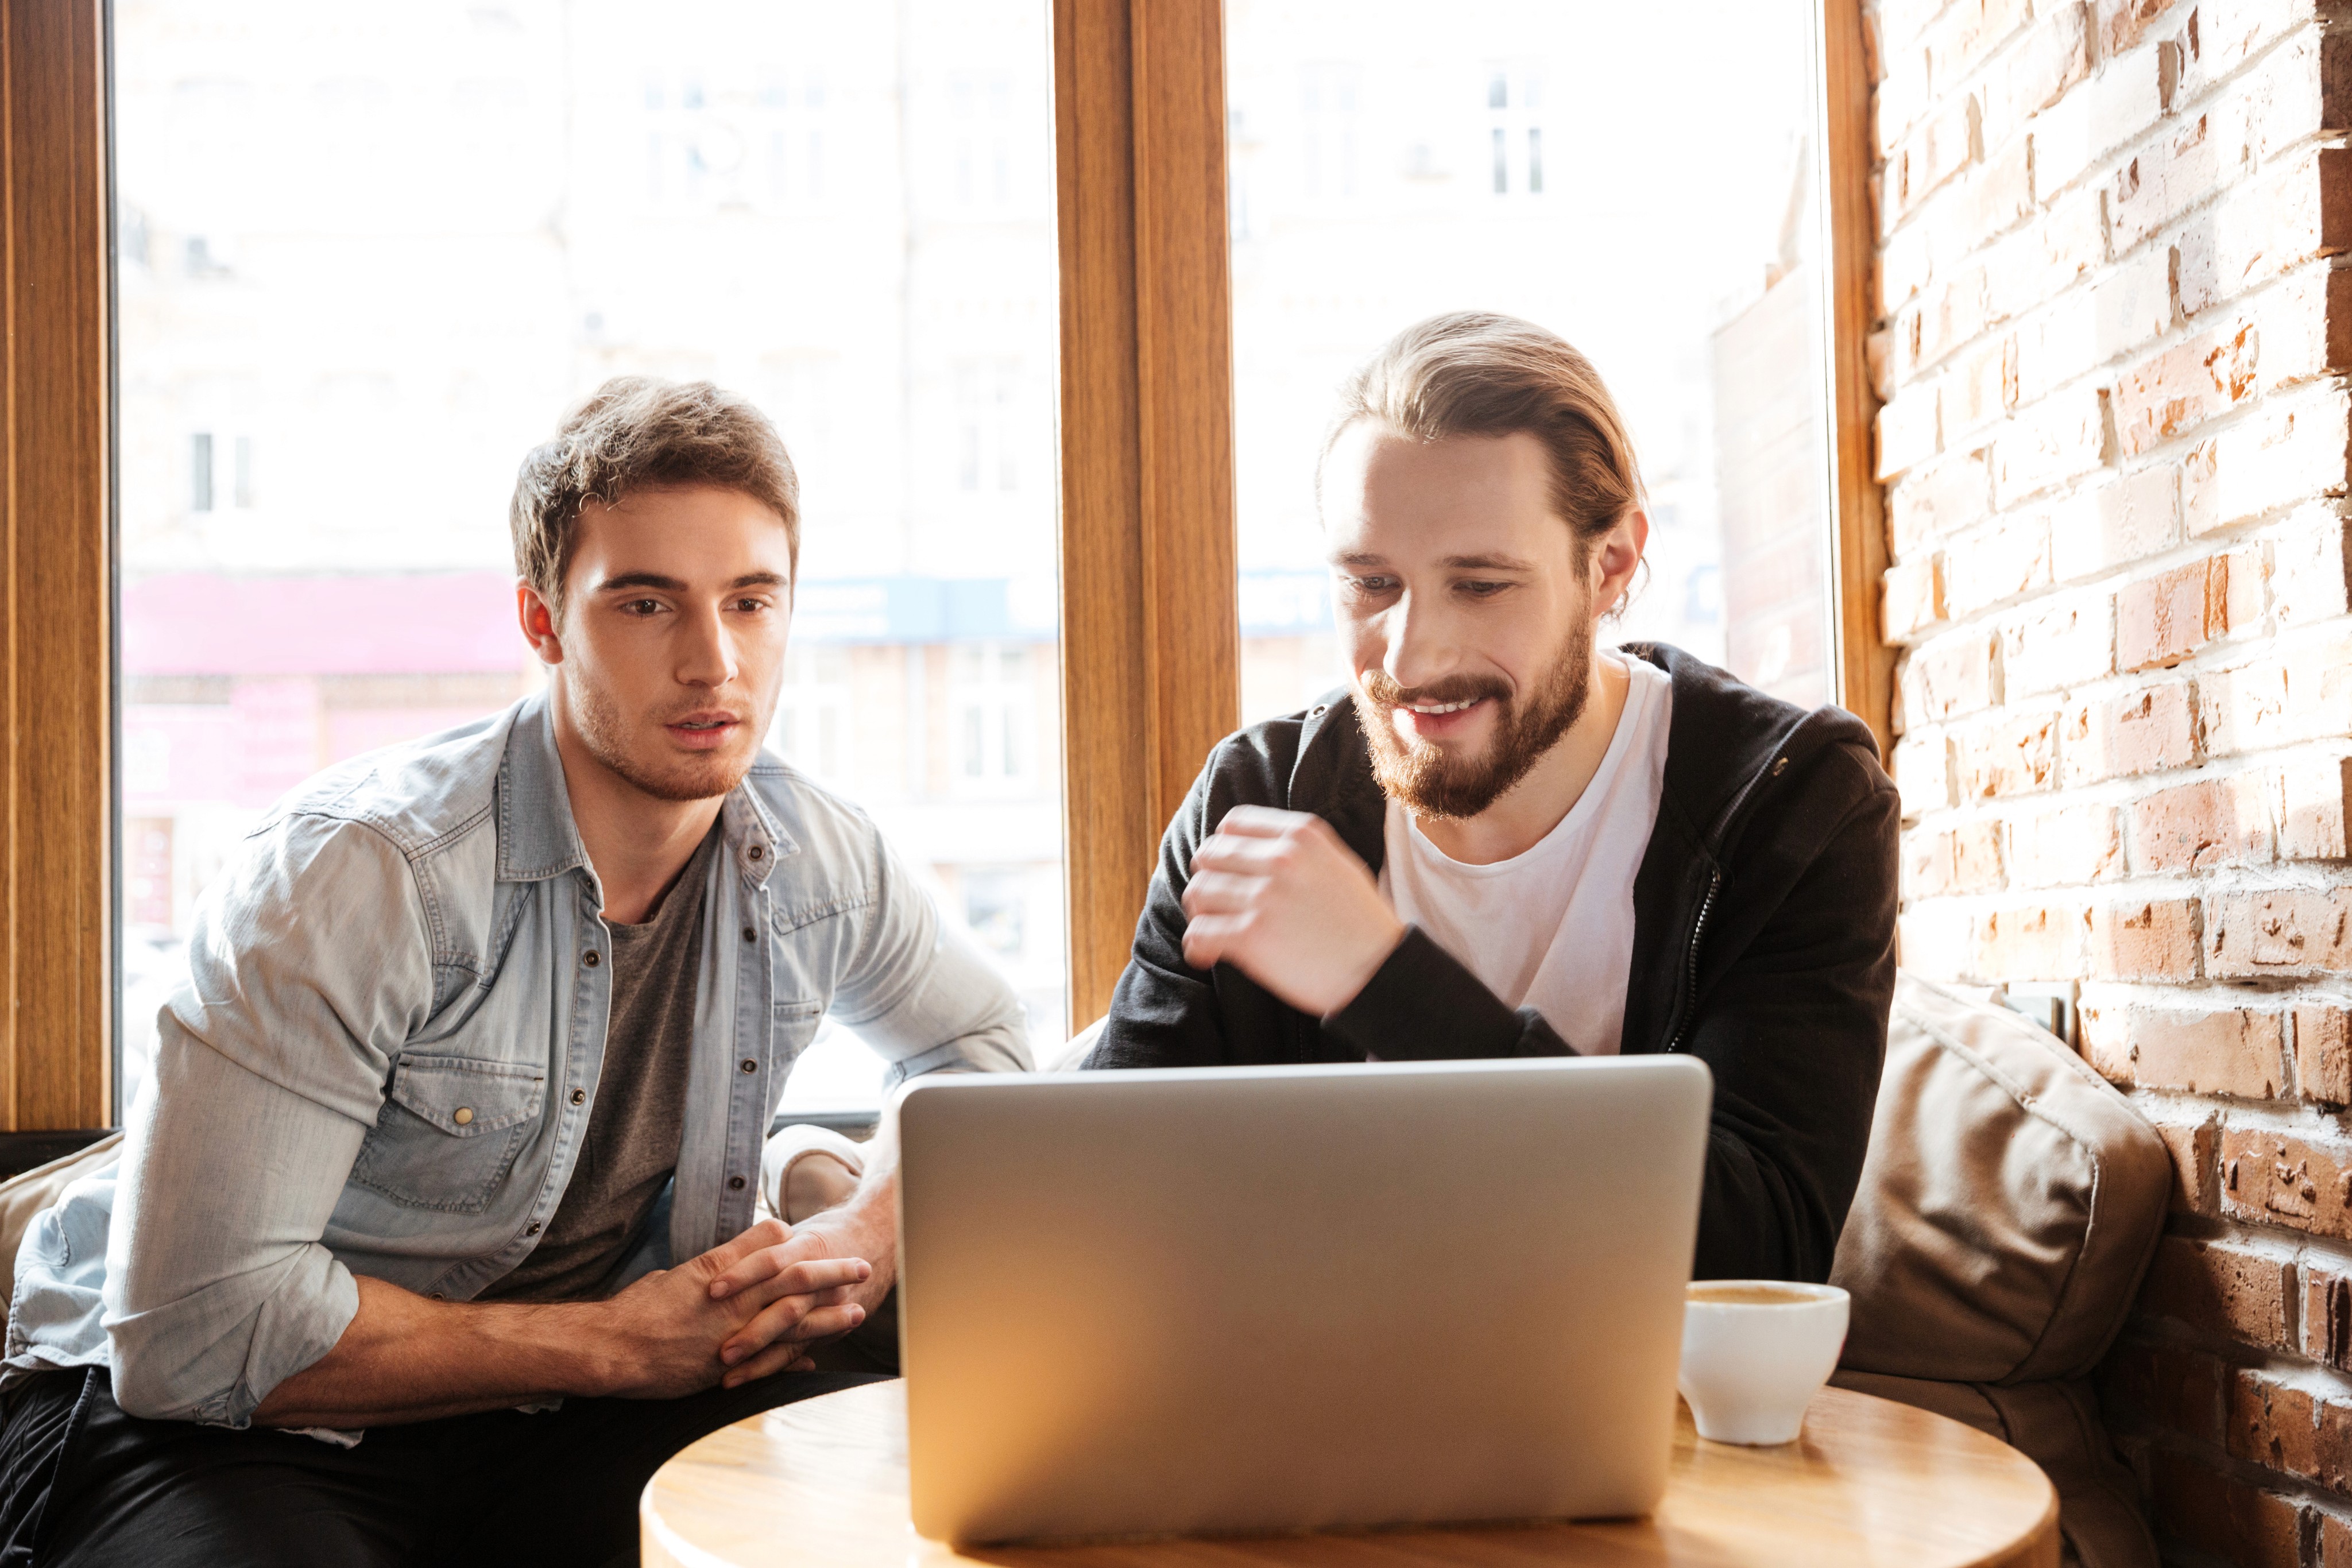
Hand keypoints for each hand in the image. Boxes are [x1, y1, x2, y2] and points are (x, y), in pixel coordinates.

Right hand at [596, 1220, 868, 1397]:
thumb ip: (711, 1268)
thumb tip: (731, 1262)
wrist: (614, 1350)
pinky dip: (795, 1360)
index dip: (801, 1245)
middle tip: (861, 1267)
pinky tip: (816, 1359)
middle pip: (795, 1280)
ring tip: (856, 1312)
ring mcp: (735, 1335)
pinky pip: (772, 1362)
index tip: (822, 1241)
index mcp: (722, 1272)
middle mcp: (735, 1300)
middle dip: (831, 1274)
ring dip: (828, 1317)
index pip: (773, 1248)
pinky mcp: (729, 1367)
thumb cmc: (637, 1309)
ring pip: (794, 1321)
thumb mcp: (677, 1274)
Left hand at [1180, 805, 1406, 1015]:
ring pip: (1199, 892)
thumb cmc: (1361, 923)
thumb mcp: (1338, 864)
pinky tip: (1206, 954)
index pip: (1233, 824)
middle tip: (1215, 903)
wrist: (1380, 970)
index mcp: (1302, 836)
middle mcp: (1280, 860)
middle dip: (1208, 879)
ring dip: (1201, 913)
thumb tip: (1254, 848)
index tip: (1226, 869)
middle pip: (1209, 855)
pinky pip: (1200, 932)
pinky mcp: (1252, 936)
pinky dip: (1196, 945)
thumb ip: (1298, 849)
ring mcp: (1264, 897)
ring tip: (1212, 930)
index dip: (1223, 848)